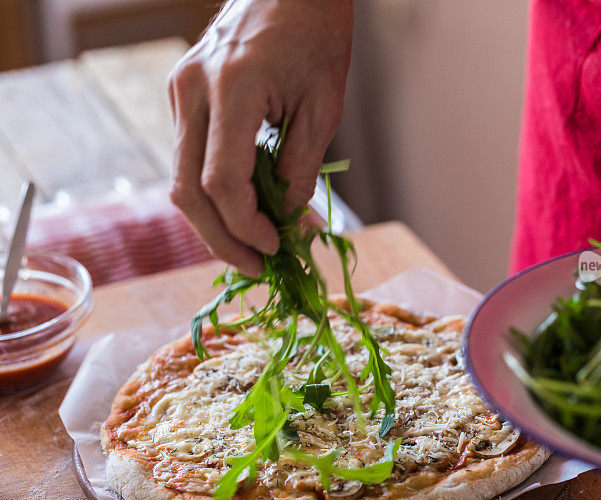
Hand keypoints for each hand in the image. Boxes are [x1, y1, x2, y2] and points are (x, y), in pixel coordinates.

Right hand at [168, 0, 352, 276]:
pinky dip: (213, 191)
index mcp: (231, 90)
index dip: (246, 227)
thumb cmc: (316, 34)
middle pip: (188, 190)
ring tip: (255, 244)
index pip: (221, 183)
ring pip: (182, 177)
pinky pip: (189, 156)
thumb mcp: (324, 106)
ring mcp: (180, 90)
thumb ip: (300, 168)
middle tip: (257, 266)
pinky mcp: (182, 93)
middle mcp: (191, 91)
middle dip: (222, 239)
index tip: (276, 247)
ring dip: (215, 220)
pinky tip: (244, 208)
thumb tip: (287, 219)